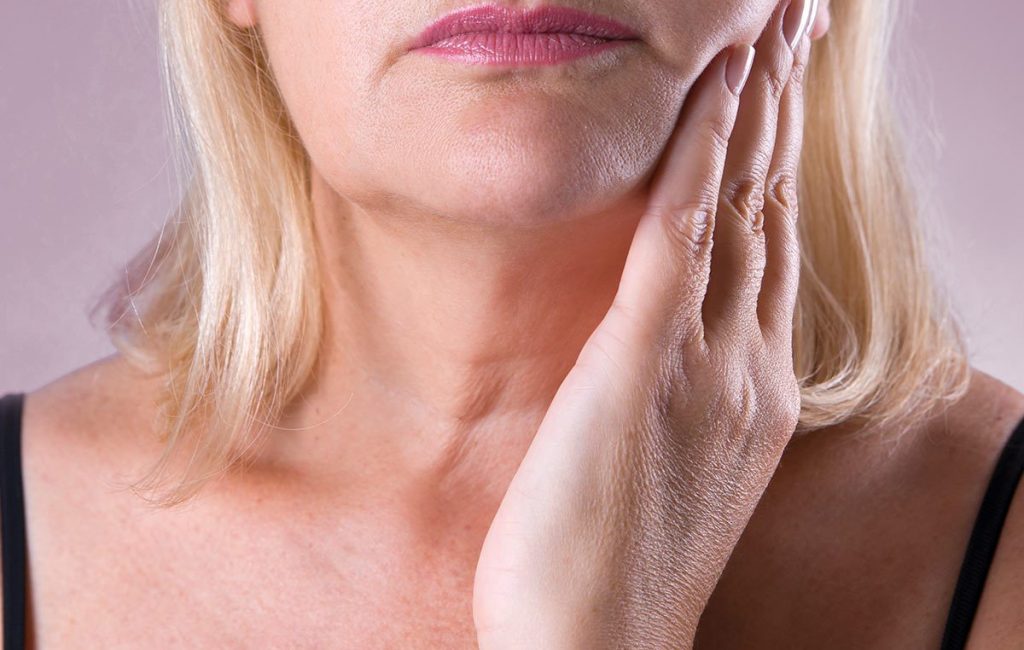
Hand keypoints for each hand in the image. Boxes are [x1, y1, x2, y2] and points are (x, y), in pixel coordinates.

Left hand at [472, 1, 816, 646]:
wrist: (600, 648)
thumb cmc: (624, 563)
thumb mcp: (676, 464)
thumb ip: (685, 391)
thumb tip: (666, 337)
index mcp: (754, 386)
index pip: (773, 245)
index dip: (778, 159)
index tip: (778, 92)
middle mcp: (747, 364)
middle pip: (770, 209)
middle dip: (780, 110)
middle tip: (792, 26)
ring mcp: (704, 364)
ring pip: (737, 209)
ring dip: (749, 111)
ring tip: (762, 30)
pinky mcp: (640, 369)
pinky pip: (675, 243)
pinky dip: (694, 162)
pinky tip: (703, 97)